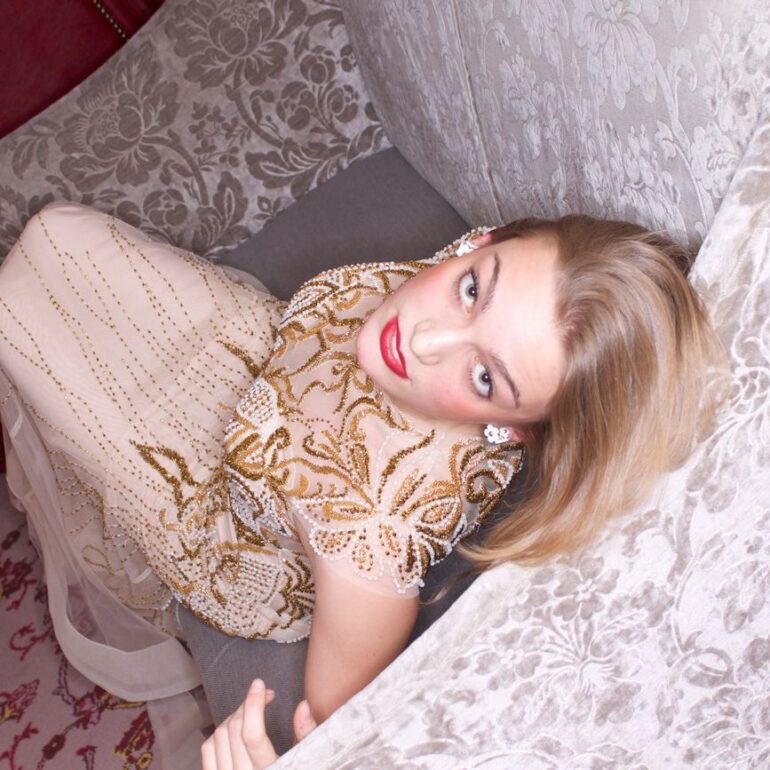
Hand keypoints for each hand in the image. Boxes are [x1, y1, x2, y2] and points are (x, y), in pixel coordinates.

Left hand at [201, 679, 317, 769]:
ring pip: (219, 735)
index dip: (254, 705)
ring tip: (251, 713)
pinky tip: (235, 729)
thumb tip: (302, 706)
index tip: (260, 686)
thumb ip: (307, 735)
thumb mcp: (309, 761)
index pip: (252, 735)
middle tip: (263, 697)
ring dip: (235, 715)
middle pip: (235, 729)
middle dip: (248, 704)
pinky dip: (220, 731)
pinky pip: (208, 748)